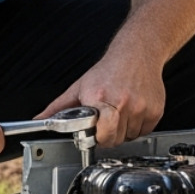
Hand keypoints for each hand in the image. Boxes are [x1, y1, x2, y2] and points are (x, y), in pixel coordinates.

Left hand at [38, 51, 165, 147]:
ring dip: (124, 131)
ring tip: (120, 113)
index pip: (100, 134)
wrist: (136, 54)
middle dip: (108, 136)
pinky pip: (144, 131)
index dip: (95, 137)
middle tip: (105, 124)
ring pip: (130, 137)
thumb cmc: (108, 71)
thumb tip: (40, 119)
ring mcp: (140, 107)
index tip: (93, 133)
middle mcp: (122, 103)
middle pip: (114, 139)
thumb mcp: (79, 87)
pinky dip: (138, 127)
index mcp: (99, 98)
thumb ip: (58, 107)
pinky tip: (132, 112)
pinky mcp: (155, 111)